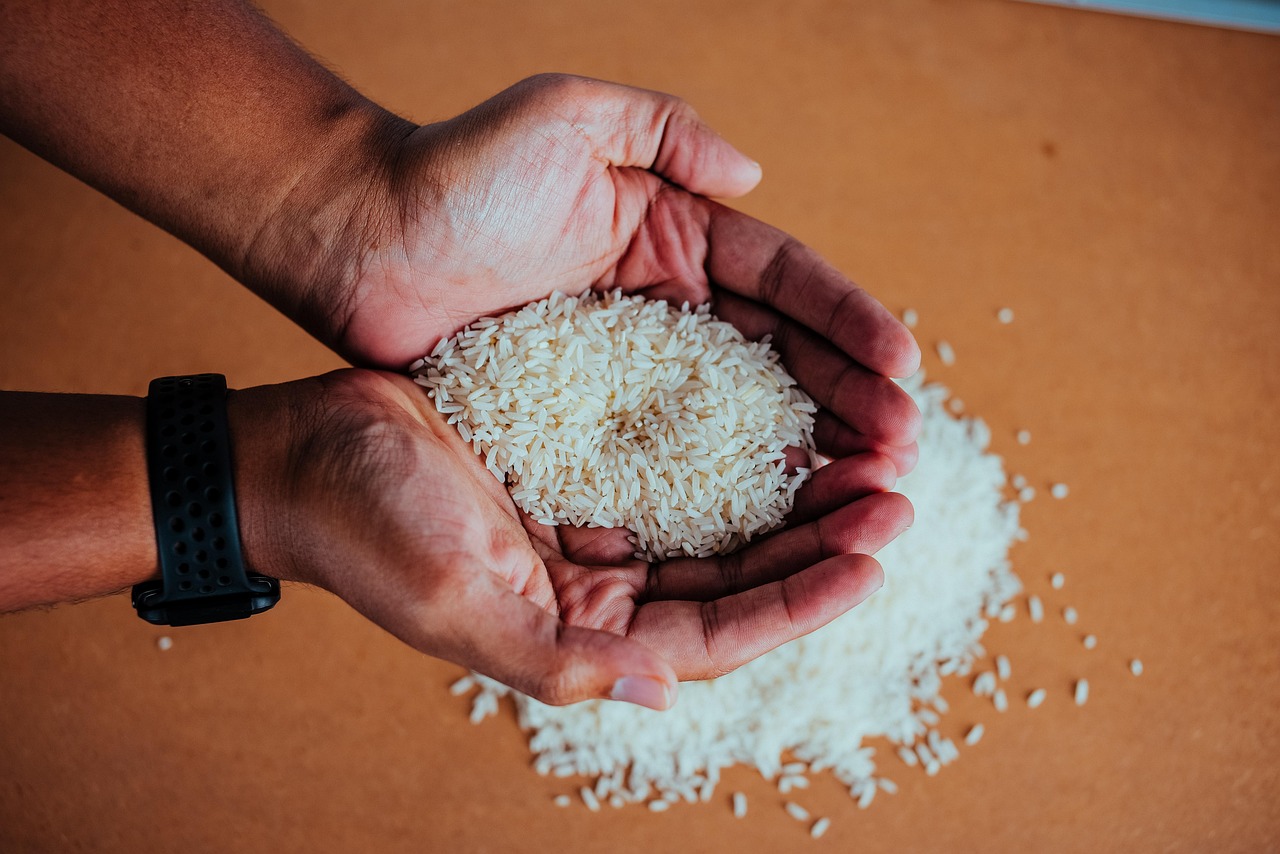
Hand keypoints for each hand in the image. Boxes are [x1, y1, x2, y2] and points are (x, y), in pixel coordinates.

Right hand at [231, 369, 910, 708]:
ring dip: (791, 493)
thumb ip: (556, 658)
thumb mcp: (459, 600)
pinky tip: (783, 414)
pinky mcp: (584, 469)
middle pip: (738, 577)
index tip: (873, 557)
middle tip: (894, 494)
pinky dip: (735, 445)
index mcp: (580, 632)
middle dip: (819, 542)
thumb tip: (653, 695)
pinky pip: (679, 465)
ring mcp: (595, 528)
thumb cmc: (368, 529)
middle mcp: (600, 589)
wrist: (306, 450)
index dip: (799, 601)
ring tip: (863, 453)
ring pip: (722, 522)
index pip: (718, 632)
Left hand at [275, 74, 921, 472]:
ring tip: (861, 491)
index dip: (849, 322)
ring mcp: (629, 368)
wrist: (356, 242)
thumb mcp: (564, 116)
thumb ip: (662, 128)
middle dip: (848, 400)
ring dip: (804, 452)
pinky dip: (720, 486)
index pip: (784, 283)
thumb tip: (753, 175)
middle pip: (779, 358)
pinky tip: (770, 519)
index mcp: (674, 235)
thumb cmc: (452, 174)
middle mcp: (666, 304)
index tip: (905, 366)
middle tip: (902, 450)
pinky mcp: (585, 419)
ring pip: (736, 415)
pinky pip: (665, 457)